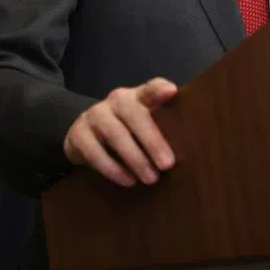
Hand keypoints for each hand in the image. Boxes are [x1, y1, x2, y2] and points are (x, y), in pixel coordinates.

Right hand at [62, 77, 177, 186]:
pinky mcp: (78, 134)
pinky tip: (128, 181)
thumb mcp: (143, 123)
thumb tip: (190, 148)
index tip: (172, 92)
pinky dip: (112, 169)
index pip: (150, 88)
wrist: (83, 133)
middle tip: (168, 165)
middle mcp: (116, 100)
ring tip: (151, 178)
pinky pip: (95, 152)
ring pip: (115, 134)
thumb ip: (162, 126)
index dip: (159, 89)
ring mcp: (95, 115)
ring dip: (135, 158)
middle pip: (134, 115)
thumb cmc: (126, 129)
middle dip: (152, 140)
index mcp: (137, 96)